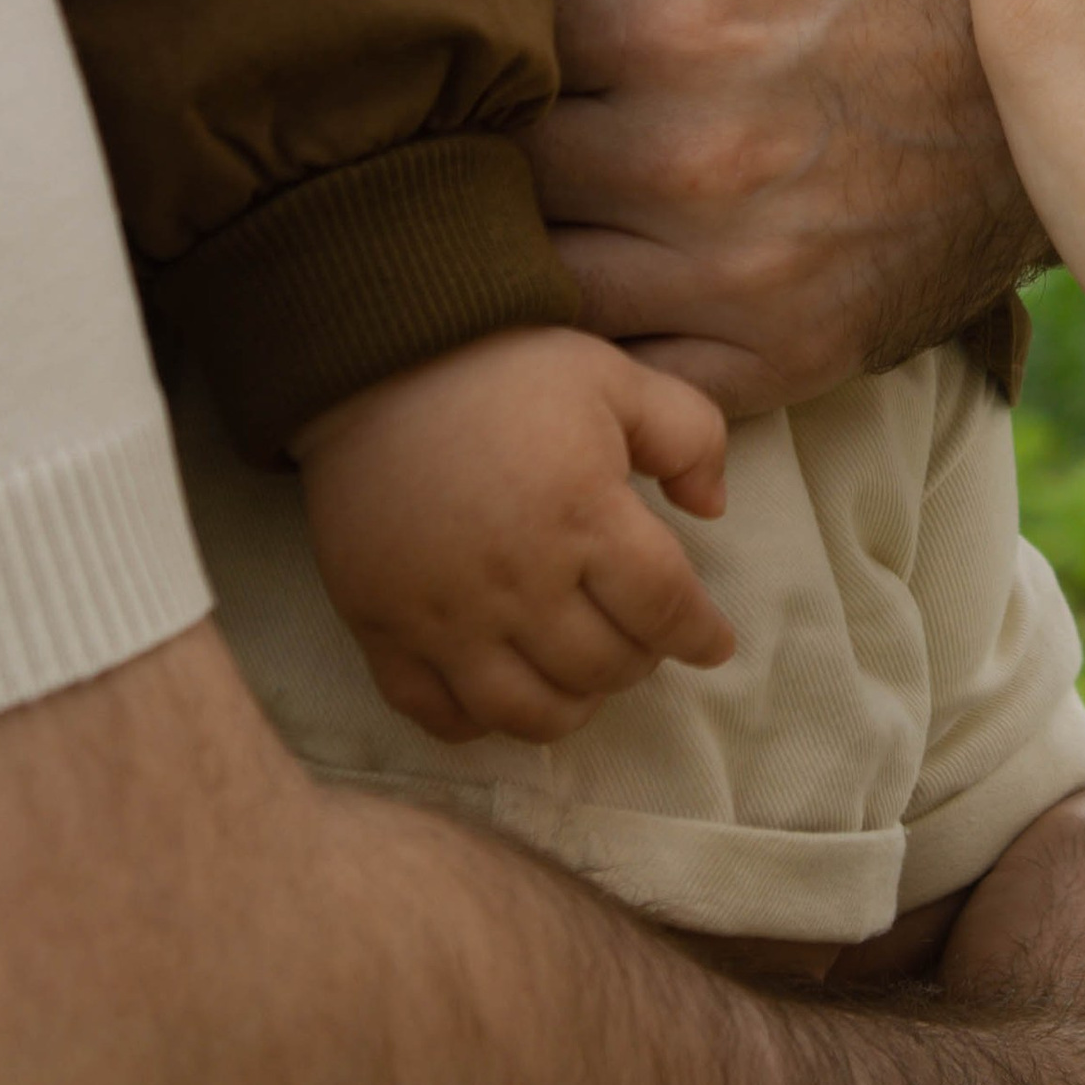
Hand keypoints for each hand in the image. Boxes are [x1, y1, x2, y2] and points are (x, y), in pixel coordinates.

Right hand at [296, 326, 734, 745]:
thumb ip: (686, 435)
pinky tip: (501, 688)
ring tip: (581, 672)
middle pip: (603, 667)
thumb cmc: (502, 367)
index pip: (663, 607)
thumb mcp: (614, 375)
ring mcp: (446, 617)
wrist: (372, 363)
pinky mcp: (383, 629)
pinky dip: (480, 721)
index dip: (699, 633)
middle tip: (640, 637)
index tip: (712, 642)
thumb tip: (712, 507)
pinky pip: (438, 715)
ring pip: (529, 713)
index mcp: (583, 515)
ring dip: (572, 703)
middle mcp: (518, 582)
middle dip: (639, 660)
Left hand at [517, 0, 1042, 417]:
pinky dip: (602, 349)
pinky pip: (636, 381)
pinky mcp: (786, 353)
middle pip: (494, 171)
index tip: (489, 27)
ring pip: (540, 284)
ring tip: (544, 198)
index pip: (485, 46)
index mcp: (666, 15)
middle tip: (497, 117)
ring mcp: (736, 271)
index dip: (473, 35)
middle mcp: (686, 156)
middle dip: (482, 142)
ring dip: (526, 245)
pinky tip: (611, 286)